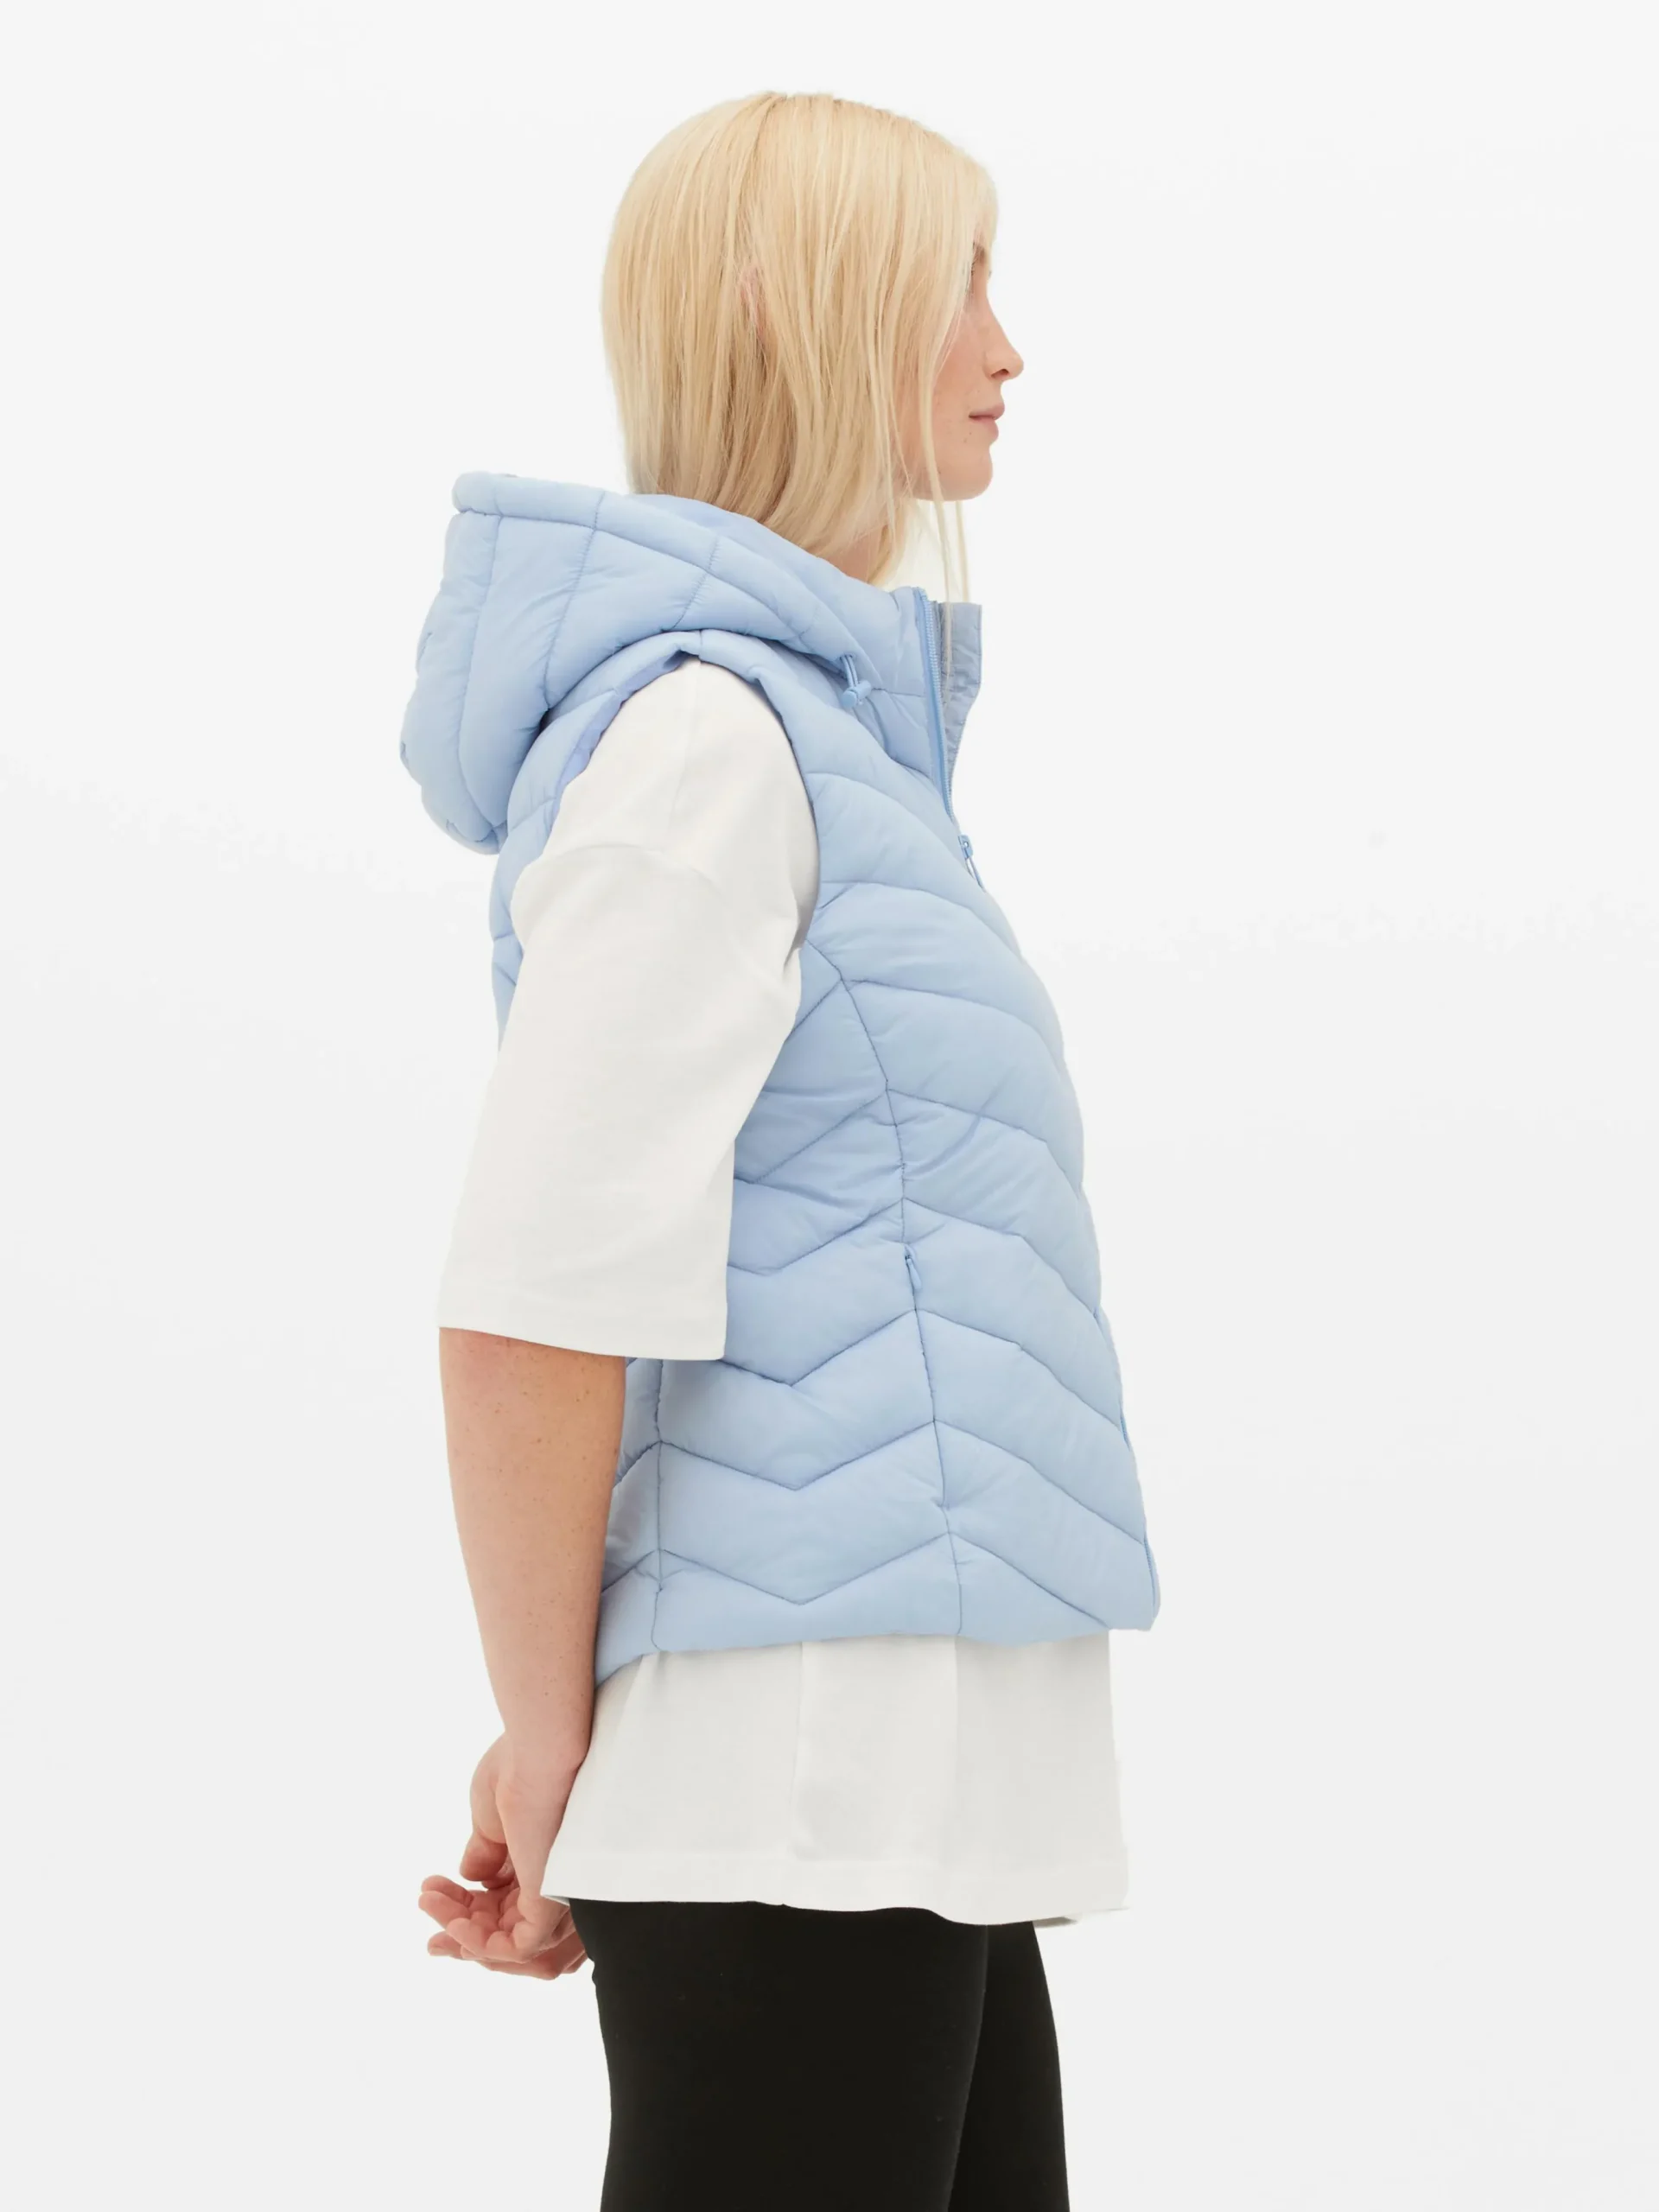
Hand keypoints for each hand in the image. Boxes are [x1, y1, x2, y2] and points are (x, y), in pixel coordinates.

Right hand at [418, 1734, 588, 1978]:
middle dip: (455, 1923)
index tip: (428, 1893)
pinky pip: (516, 1947)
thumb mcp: (492, 1819)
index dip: (461, 1906)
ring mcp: (551, 1894)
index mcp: (536, 1860)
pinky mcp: (551, 1904)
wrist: (538, 1753)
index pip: (498, 1901)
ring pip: (503, 1940)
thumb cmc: (520, 1771)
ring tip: (429, 1901)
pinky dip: (480, 1944)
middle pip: (498, 1925)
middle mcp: (548, 1881)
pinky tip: (453, 1922)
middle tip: (424, 1901)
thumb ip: (484, 1853)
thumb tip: (471, 1877)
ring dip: (459, 1931)